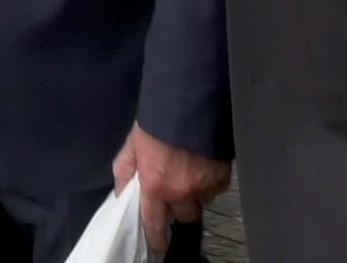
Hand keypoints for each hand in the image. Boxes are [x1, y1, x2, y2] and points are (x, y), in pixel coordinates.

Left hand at [112, 125, 230, 252]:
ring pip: (202, 201)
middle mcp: (181, 192)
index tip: (160, 243)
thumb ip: (125, 173)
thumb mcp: (132, 146)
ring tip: (189, 171)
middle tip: (176, 192)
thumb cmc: (156, 123)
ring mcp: (204, 186)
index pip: (155, 223)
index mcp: (155, 186)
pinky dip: (210, 181)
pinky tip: (203, 164)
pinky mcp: (222, 176)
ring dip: (196, 193)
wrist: (189, 103)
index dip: (157, 237)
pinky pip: (216, 188)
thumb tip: (123, 194)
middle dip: (180, 208)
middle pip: (184, 216)